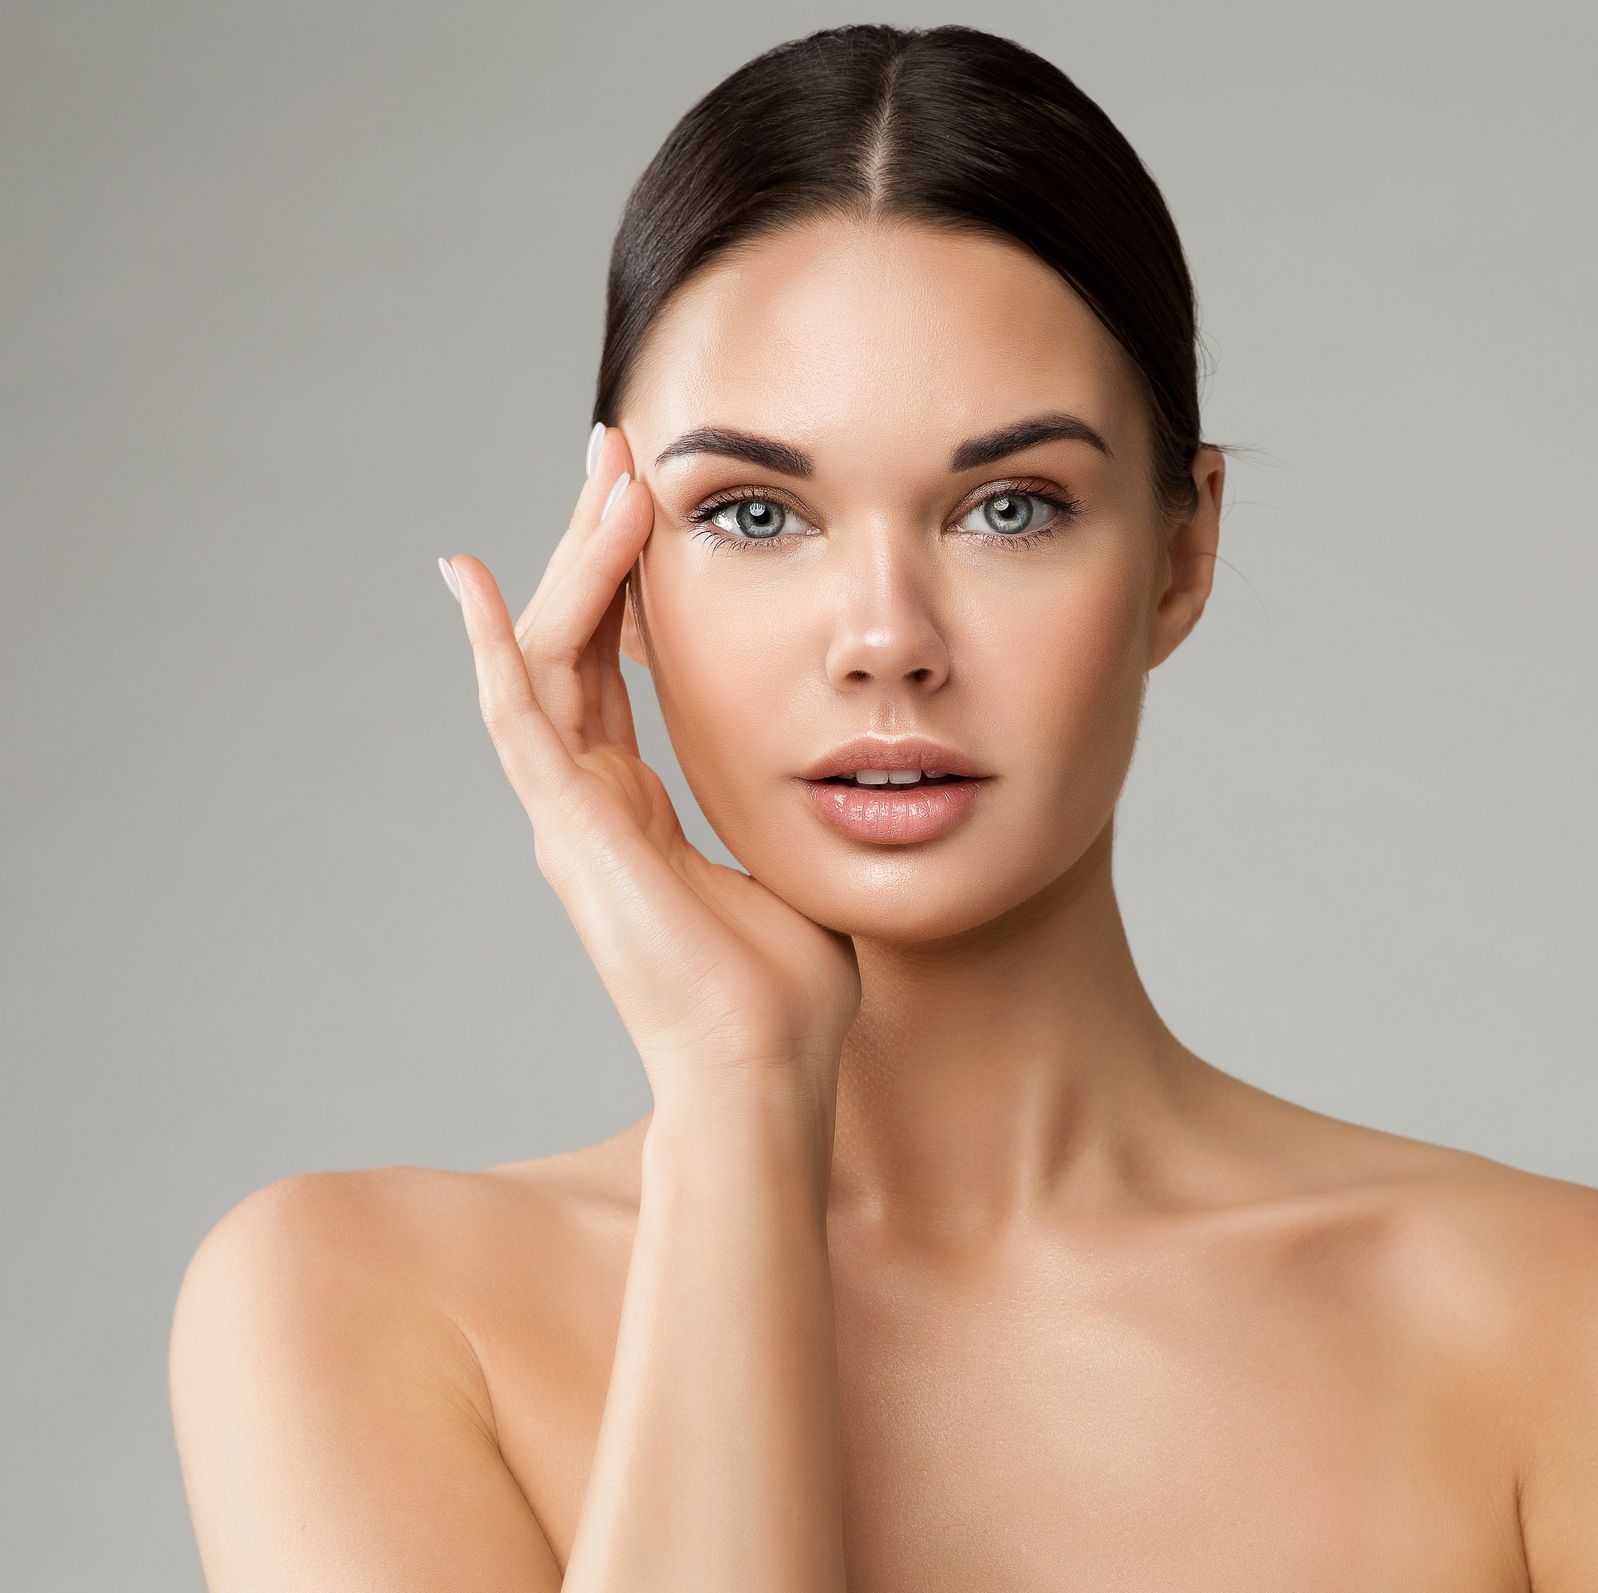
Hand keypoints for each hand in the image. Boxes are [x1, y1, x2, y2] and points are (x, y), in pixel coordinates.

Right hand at [440, 424, 858, 1123]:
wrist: (765, 1072)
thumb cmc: (789, 995)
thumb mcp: (791, 868)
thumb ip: (781, 812)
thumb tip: (827, 774)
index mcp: (635, 816)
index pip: (610, 676)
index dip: (621, 591)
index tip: (647, 509)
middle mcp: (588, 807)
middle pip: (571, 648)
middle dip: (591, 547)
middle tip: (615, 452)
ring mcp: (570, 818)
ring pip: (545, 661)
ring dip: (572, 565)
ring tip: (608, 474)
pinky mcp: (569, 830)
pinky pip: (516, 717)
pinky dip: (490, 645)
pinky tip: (475, 576)